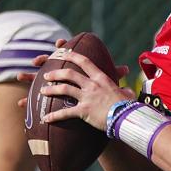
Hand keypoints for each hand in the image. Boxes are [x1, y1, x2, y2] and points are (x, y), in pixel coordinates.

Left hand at [15, 53, 129, 110]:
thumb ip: (123, 90)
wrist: (127, 117)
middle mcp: (92, 85)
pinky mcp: (84, 111)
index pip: (85, 62)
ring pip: (64, 89)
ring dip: (51, 90)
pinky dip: (54, 116)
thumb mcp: (126, 94)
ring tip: (42, 91)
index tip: (62, 52)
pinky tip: (45, 119)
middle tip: (46, 75)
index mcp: (101, 78)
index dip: (71, 55)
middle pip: (69, 74)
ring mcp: (87, 97)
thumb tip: (127, 91)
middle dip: (55, 73)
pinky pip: (65, 113)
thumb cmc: (128, 107)